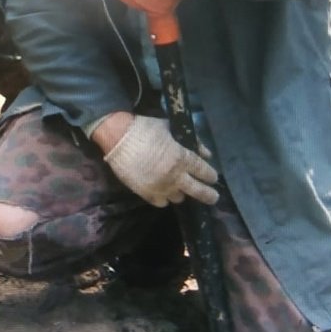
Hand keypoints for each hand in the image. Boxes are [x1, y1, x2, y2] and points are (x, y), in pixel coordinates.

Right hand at [103, 114, 218, 207]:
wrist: (117, 137)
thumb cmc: (145, 128)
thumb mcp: (171, 128)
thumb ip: (191, 142)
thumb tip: (206, 153)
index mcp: (181, 158)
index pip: (204, 171)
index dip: (211, 176)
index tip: (213, 178)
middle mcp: (174, 176)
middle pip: (198, 191)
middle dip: (208, 195)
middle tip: (212, 197)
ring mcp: (160, 187)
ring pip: (179, 198)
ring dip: (181, 192)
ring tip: (179, 187)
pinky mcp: (145, 193)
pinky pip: (161, 202)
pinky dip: (165, 197)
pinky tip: (164, 190)